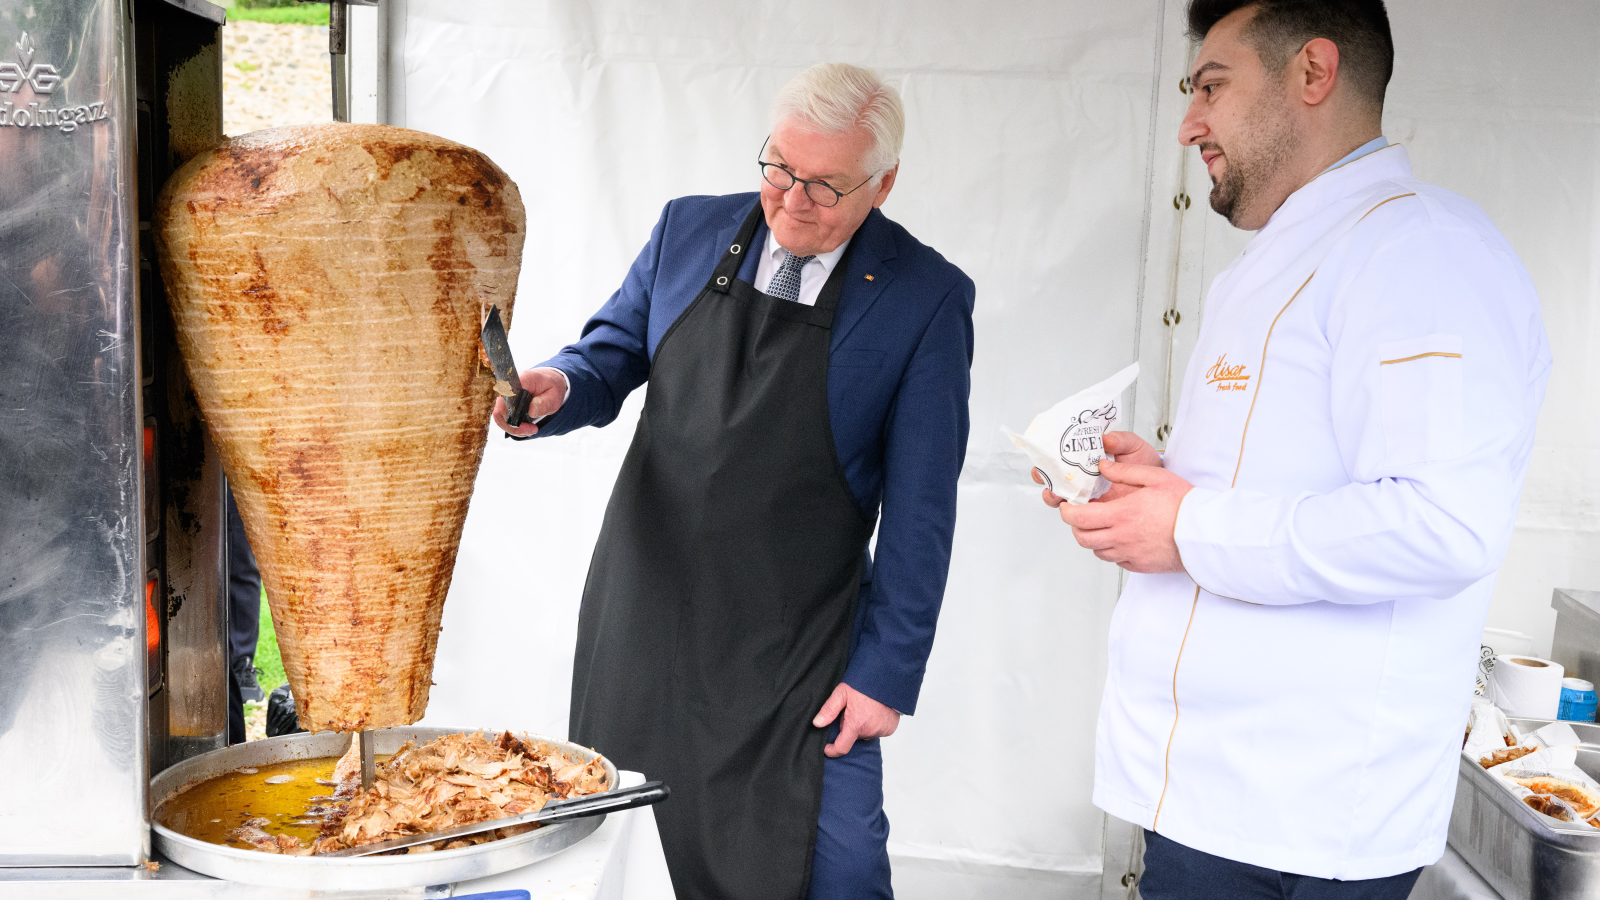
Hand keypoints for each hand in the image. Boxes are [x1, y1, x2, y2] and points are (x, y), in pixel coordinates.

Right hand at [492, 367, 567, 437]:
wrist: (549, 381)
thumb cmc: (551, 387)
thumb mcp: (555, 396)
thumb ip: (544, 403)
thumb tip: (531, 411)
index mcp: (522, 380)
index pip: (507, 397)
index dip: (513, 414)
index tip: (528, 426)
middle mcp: (509, 386)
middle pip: (500, 410)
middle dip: (514, 427)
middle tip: (532, 430)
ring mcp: (505, 395)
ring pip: (499, 416)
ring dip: (513, 428)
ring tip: (531, 430)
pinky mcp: (505, 402)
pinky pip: (502, 417)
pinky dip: (513, 426)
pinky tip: (526, 427)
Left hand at [813, 683, 899, 757]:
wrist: (887, 679)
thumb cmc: (864, 684)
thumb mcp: (842, 693)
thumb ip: (829, 710)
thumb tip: (817, 724)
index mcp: (856, 724)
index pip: (842, 747)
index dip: (833, 750)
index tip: (828, 748)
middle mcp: (870, 731)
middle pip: (854, 737)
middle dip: (850, 728)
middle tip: (851, 712)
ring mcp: (881, 730)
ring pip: (866, 734)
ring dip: (863, 726)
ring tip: (864, 710)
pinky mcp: (890, 728)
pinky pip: (878, 731)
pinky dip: (874, 725)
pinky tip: (874, 713)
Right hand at [1031, 431, 1162, 506]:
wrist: (1162, 488)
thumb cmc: (1146, 465)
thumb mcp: (1135, 447)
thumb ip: (1121, 440)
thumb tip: (1105, 439)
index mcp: (1088, 461)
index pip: (1060, 458)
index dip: (1048, 459)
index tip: (1045, 458)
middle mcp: (1083, 480)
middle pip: (1054, 481)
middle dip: (1045, 480)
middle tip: (1049, 479)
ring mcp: (1088, 498)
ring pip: (1062, 500)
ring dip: (1055, 497)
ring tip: (1060, 495)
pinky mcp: (1096, 514)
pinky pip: (1078, 516)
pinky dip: (1072, 514)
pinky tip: (1075, 508)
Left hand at [1057, 458, 1193, 573]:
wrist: (1207, 534)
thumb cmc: (1185, 505)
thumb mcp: (1155, 477)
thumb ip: (1125, 471)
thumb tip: (1103, 466)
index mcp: (1121, 514)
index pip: (1078, 518)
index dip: (1066, 513)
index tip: (1067, 506)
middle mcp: (1121, 537)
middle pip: (1082, 538)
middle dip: (1076, 526)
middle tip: (1081, 516)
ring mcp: (1129, 554)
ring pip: (1097, 551)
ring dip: (1093, 539)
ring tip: (1102, 526)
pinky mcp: (1140, 565)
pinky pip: (1116, 561)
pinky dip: (1112, 550)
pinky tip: (1121, 538)